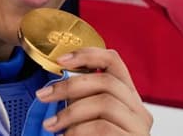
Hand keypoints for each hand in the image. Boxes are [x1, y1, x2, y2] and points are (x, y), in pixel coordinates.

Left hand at [35, 48, 152, 134]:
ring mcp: (140, 128)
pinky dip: (79, 132)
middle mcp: (139, 110)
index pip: (114, 61)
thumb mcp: (85, 122)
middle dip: (69, 86)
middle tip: (43, 96)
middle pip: (106, 81)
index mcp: (126, 99)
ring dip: (71, 112)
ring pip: (105, 102)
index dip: (87, 54)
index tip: (60, 60)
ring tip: (52, 127)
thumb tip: (50, 90)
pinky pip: (104, 127)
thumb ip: (78, 105)